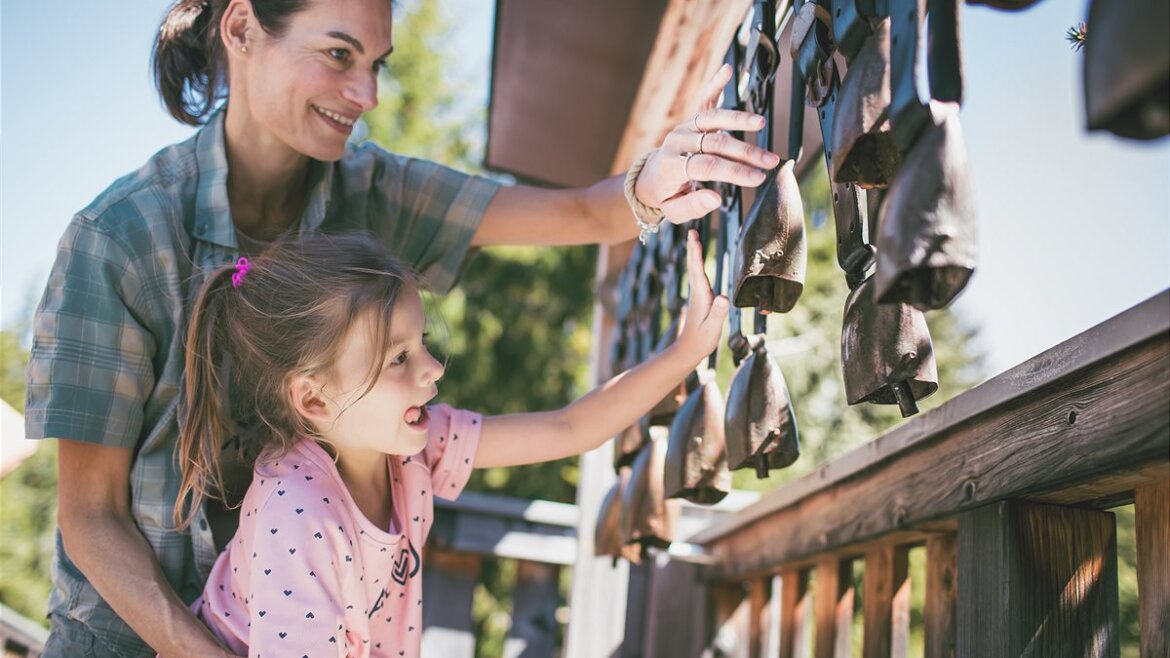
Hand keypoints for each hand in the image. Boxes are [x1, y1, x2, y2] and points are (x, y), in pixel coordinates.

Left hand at [635, 63, 781, 222]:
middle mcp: (677, 142)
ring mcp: (685, 128)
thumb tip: (716, 198)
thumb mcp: (673, 210)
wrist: (650, 178)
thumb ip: (693, 206)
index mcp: (671, 165)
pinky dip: (715, 84)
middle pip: (715, 143)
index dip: (734, 172)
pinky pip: (704, 100)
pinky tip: (727, 70)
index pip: (707, 166)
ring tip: (761, 123)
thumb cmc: (665, 195)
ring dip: (739, 120)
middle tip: (769, 161)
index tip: (757, 178)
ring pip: (713, 119)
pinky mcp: (692, 120)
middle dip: (746, 152)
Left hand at [676, 229, 728, 358]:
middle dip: (692, 248)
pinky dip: (697, 265)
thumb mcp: (712, 328)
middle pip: (693, 266)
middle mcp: (697, 293)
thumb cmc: (701, 341)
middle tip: (691, 231)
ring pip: (694, 270)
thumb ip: (718, 313)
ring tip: (694, 240)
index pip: (698, 271)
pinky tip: (698, 262)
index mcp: (701, 297)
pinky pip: (698, 276)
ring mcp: (697, 296)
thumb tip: (723, 297)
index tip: (694, 238)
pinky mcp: (699, 300)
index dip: (696, 254)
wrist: (687, 351)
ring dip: (694, 254)